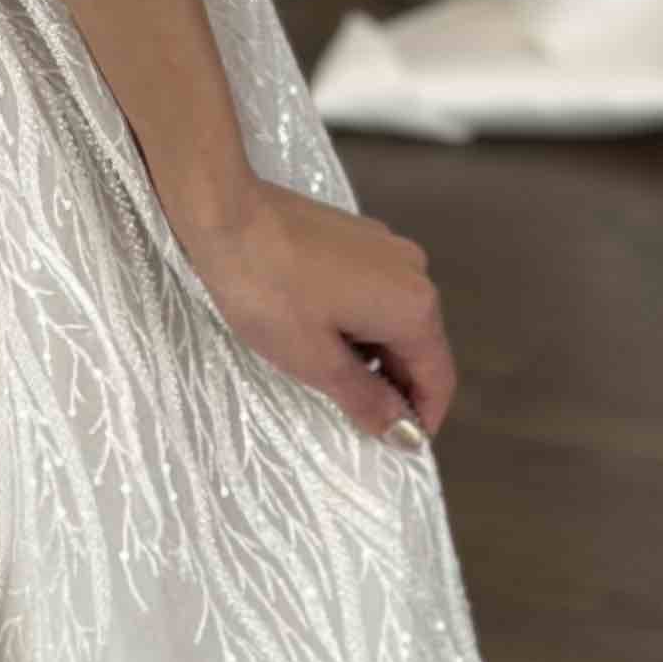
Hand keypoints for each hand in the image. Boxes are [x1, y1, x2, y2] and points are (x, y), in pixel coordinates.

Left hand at [166, 172, 455, 448]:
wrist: (224, 213)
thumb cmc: (267, 291)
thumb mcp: (316, 361)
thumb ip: (368, 399)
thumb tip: (406, 432)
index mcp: (414, 307)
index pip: (438, 379)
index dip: (421, 420)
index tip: (394, 448)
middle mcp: (415, 272)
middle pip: (421, 347)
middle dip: (394, 387)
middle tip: (352, 417)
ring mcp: (388, 247)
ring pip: (395, 319)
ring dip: (373, 354)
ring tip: (326, 373)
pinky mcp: (360, 236)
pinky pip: (375, 292)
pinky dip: (359, 322)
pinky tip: (319, 331)